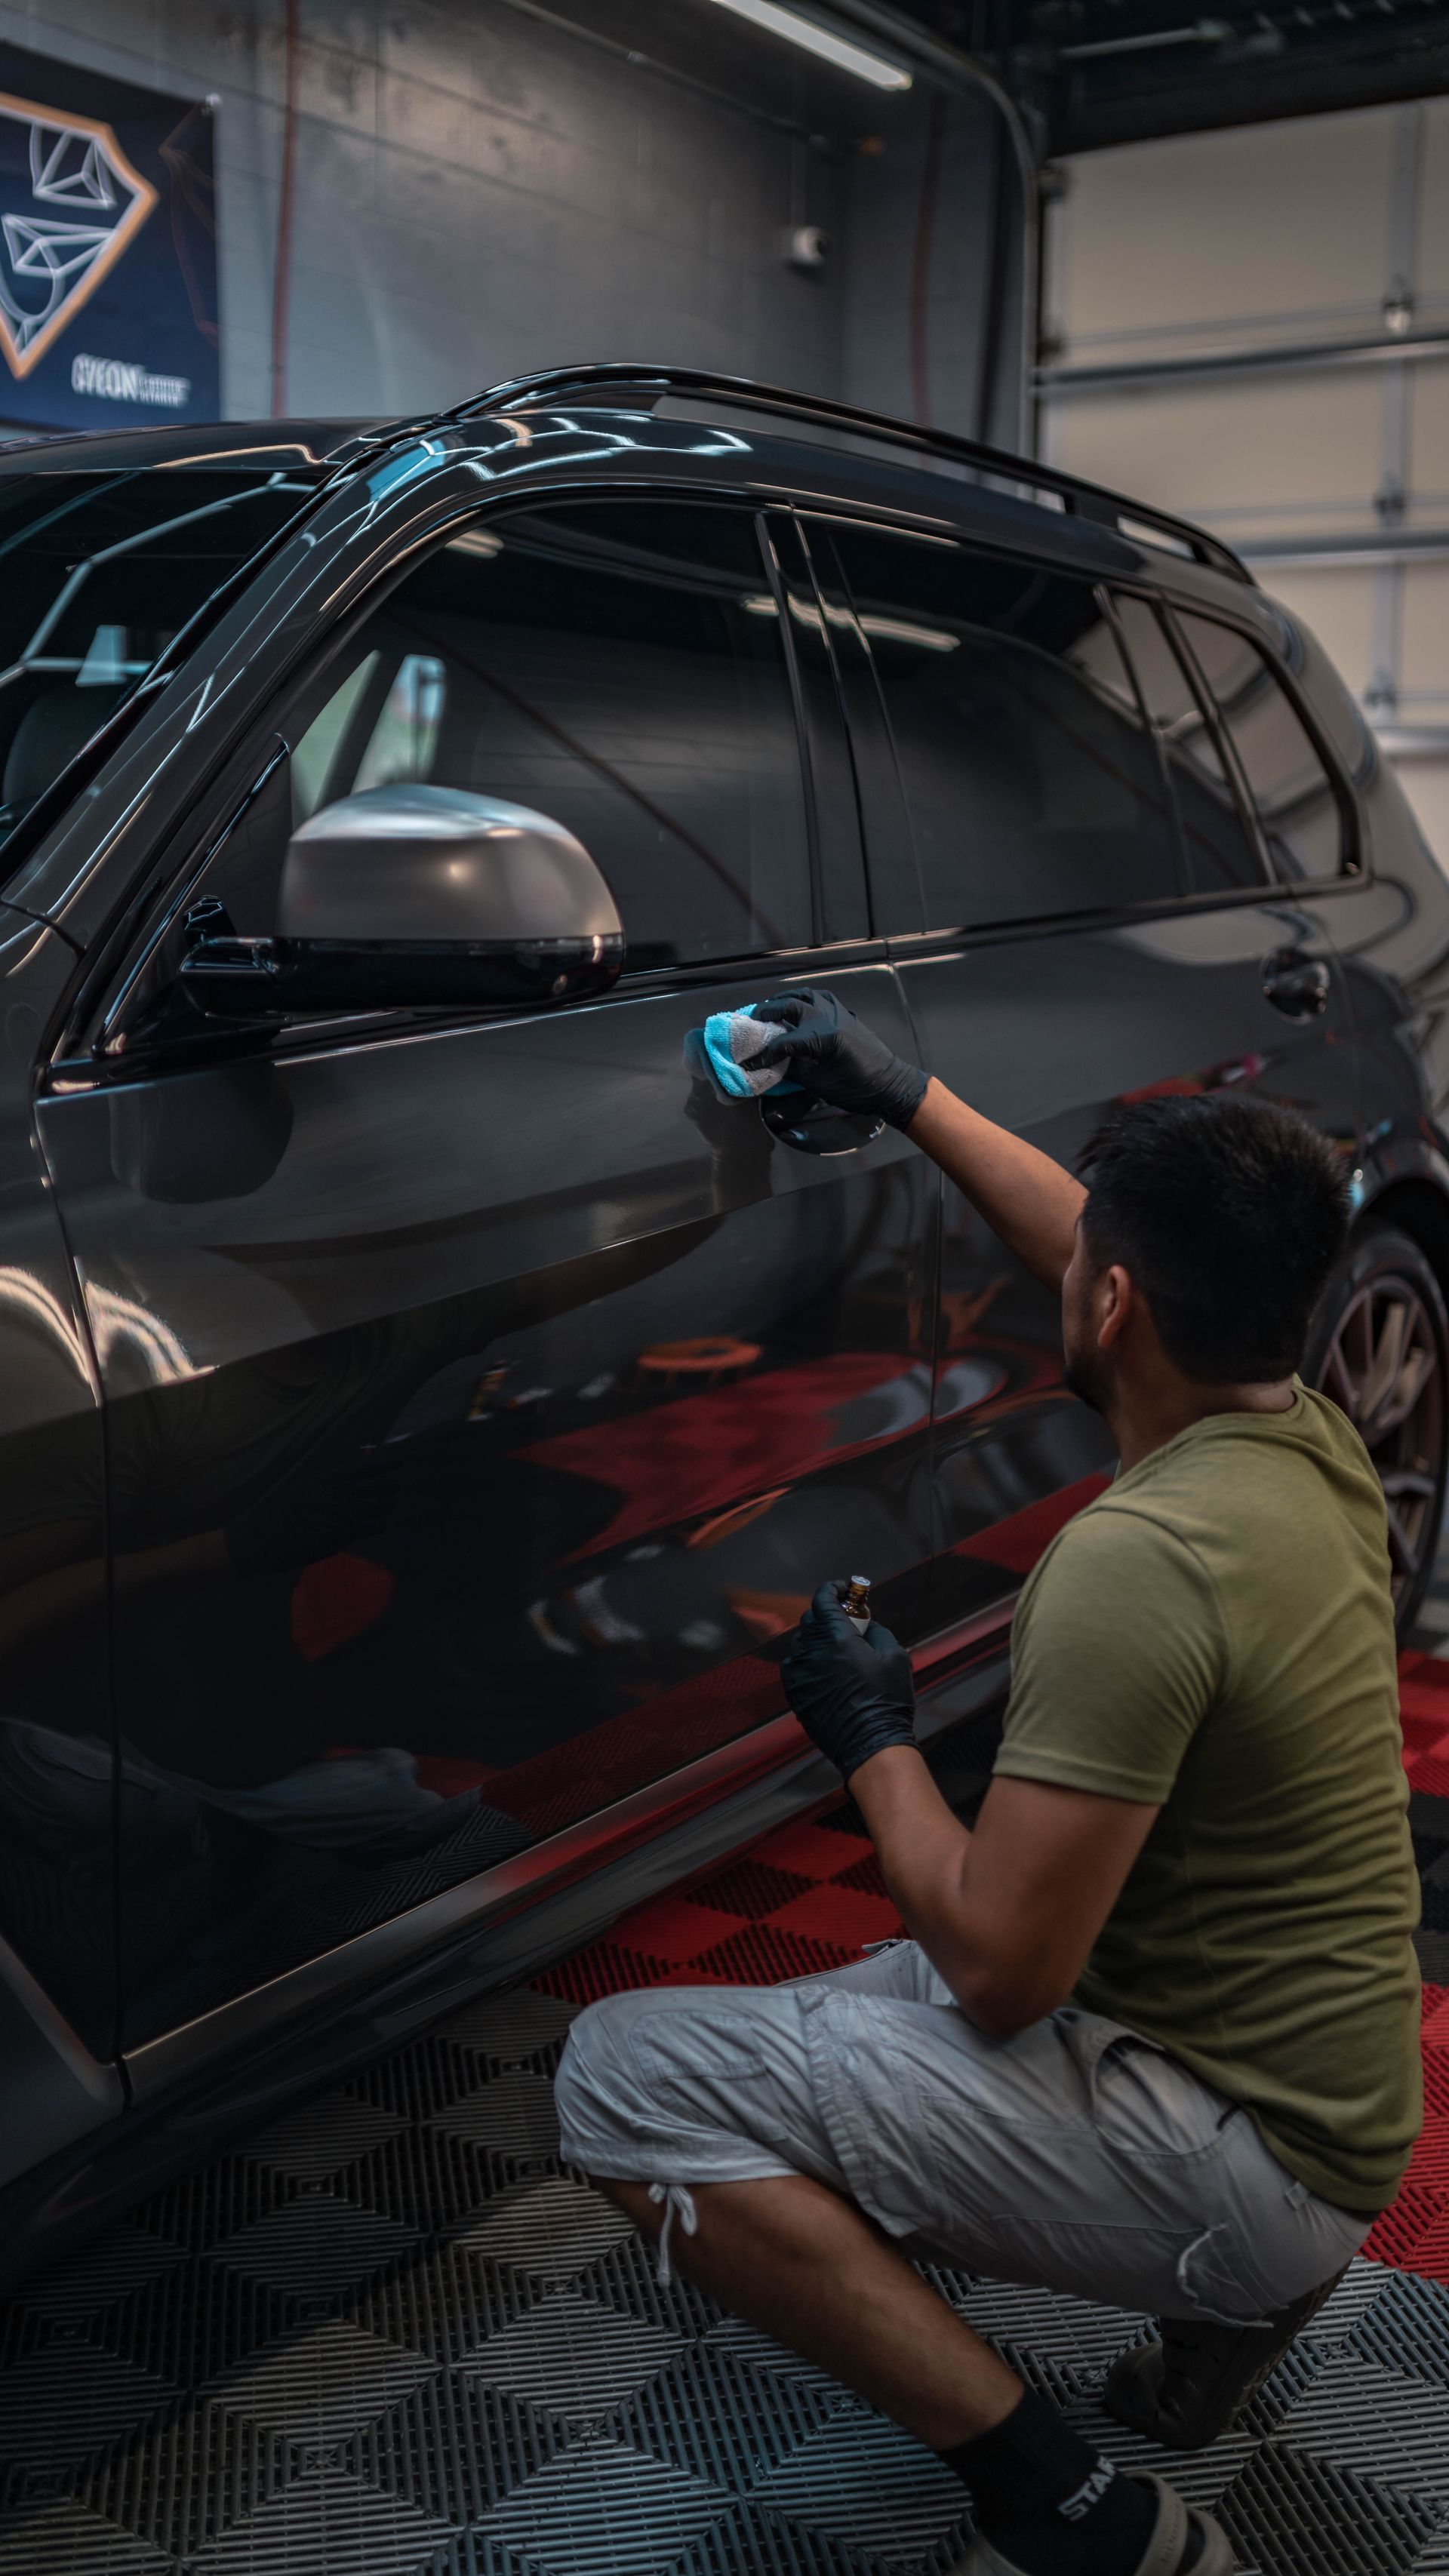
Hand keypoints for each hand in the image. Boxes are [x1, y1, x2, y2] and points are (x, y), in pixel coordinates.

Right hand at [751, 988, 926, 1132]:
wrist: (891, 1084)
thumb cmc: (858, 1088)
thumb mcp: (820, 1084)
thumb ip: (794, 1071)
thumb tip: (773, 1066)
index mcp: (821, 1036)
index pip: (782, 1043)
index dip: (763, 1054)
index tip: (748, 1062)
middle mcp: (828, 1017)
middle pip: (790, 1006)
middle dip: (767, 1012)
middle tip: (752, 1020)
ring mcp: (838, 1012)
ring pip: (806, 995)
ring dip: (786, 998)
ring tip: (772, 1006)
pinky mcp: (846, 1014)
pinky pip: (822, 998)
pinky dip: (807, 998)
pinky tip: (800, 1006)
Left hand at [781, 1581, 917, 1782]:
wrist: (870, 1743)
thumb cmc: (886, 1700)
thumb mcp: (895, 1656)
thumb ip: (878, 1631)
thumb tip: (867, 1625)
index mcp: (836, 1637)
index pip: (823, 1598)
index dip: (833, 1588)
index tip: (845, 1589)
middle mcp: (811, 1651)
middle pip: (811, 1618)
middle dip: (828, 1613)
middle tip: (848, 1620)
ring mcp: (800, 1673)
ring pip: (801, 1642)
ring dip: (817, 1638)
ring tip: (837, 1648)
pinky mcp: (795, 1693)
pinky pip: (796, 1665)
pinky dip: (808, 1660)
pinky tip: (825, 1670)